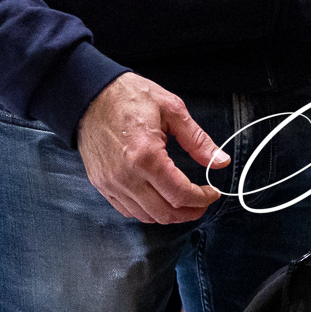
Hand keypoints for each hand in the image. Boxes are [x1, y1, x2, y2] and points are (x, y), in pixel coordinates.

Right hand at [77, 72, 228, 223]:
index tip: (211, 193)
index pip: (179, 194)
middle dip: (189, 212)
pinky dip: (147, 211)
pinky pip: (127, 210)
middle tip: (202, 202)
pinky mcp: (101, 185)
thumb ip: (197, 140)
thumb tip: (220, 161)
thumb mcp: (172, 109)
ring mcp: (111, 183)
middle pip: (164, 213)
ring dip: (169, 214)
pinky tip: (158, 198)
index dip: (201, 199)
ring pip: (146, 216)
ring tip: (183, 202)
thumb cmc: (128, 96)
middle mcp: (126, 176)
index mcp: (146, 156)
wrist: (91, 95)